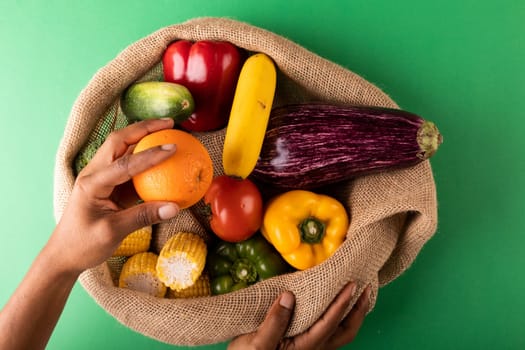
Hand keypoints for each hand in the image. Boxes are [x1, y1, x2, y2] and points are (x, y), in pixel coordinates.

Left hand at [48, 118, 180, 273]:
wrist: (64, 255)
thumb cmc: (83, 245)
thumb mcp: (113, 232)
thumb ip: (143, 216)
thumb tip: (175, 207)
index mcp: (92, 183)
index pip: (125, 163)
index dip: (151, 154)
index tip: (173, 146)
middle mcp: (94, 174)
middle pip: (119, 141)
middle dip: (144, 128)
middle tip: (169, 124)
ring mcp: (101, 178)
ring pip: (123, 149)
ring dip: (144, 137)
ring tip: (167, 132)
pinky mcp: (109, 186)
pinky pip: (129, 167)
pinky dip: (145, 159)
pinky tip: (163, 159)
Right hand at [228, 282, 370, 349]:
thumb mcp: (256, 343)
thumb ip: (274, 322)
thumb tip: (289, 296)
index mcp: (304, 347)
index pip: (329, 323)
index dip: (342, 304)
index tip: (352, 285)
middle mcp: (312, 349)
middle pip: (345, 333)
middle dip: (358, 311)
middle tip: (367, 289)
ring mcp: (309, 348)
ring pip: (340, 334)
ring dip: (352, 314)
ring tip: (357, 294)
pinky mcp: (303, 346)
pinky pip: (329, 331)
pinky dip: (338, 317)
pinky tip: (333, 304)